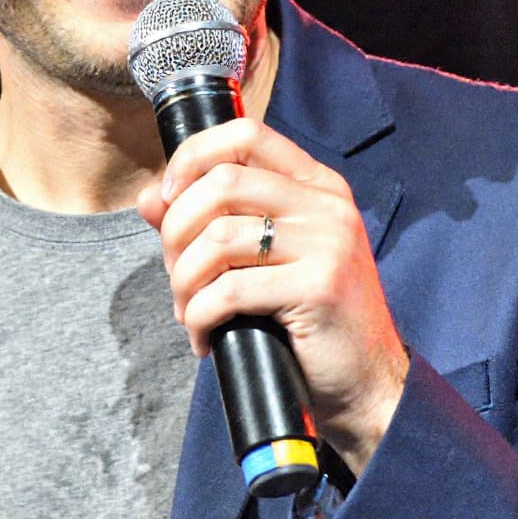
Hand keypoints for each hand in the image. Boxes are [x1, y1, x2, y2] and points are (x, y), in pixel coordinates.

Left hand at [139, 118, 408, 475]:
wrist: (368, 385)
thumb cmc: (310, 324)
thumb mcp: (263, 262)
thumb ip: (209, 222)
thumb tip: (149, 197)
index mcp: (317, 186)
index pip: (245, 133)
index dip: (192, 158)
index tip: (168, 199)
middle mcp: (327, 205)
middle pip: (222, 183)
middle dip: (177, 231)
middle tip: (176, 275)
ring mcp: (327, 243)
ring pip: (218, 238)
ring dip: (183, 281)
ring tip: (188, 313)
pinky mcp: (318, 287)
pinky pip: (228, 290)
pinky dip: (200, 317)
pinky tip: (204, 339)